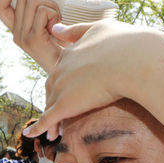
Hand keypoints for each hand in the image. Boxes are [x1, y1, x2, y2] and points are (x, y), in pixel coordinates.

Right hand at [0, 0, 67, 73]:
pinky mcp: (33, 40)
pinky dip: (55, 14)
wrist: (70, 69)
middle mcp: (16, 33)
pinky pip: (42, 12)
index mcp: (17, 29)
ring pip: (33, 2)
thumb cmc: (64, 46)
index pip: (0, 6)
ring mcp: (22, 37)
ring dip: (52, 5)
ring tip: (59, 20)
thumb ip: (43, 9)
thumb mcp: (50, 23)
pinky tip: (59, 28)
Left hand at [26, 20, 142, 139]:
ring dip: (50, 119)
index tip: (70, 92)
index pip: (62, 72)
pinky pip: (48, 119)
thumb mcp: (98, 29)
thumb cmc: (124, 44)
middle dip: (55, 102)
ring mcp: (61, 87)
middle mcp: (61, 69)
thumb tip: (55, 28)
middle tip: (59, 116)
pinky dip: (38, 127)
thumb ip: (76, 30)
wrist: (132, 60)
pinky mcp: (65, 105)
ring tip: (52, 133)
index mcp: (69, 53)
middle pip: (52, 89)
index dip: (64, 84)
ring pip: (50, 105)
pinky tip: (31, 134)